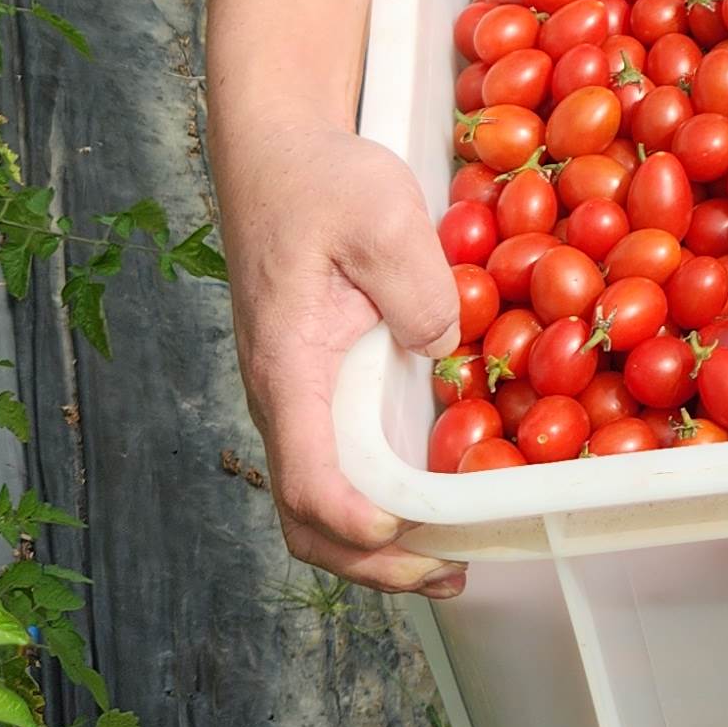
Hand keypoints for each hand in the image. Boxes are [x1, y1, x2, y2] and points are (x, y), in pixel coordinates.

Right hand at [218, 118, 468, 596]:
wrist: (279, 152)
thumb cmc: (321, 178)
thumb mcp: (379, 211)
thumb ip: (414, 283)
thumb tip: (441, 348)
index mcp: (289, 366)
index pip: (306, 474)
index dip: (352, 519)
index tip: (405, 532)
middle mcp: (284, 397)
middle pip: (306, 517)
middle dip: (372, 563)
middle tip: (447, 574)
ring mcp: (298, 398)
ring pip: (318, 504)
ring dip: (376, 548)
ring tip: (448, 563)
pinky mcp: (318, 387)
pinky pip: (337, 467)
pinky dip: (378, 504)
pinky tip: (433, 503)